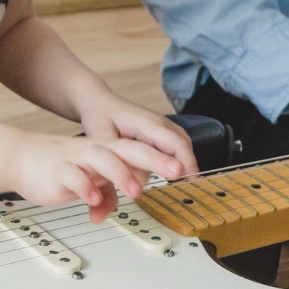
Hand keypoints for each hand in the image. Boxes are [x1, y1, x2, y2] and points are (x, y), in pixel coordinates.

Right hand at [9, 132, 185, 223]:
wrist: (21, 158)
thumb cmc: (59, 168)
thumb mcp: (91, 179)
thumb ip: (110, 189)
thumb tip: (127, 200)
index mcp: (108, 151)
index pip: (140, 150)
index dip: (163, 158)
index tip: (185, 170)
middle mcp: (96, 151)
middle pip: (129, 148)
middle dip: (155, 159)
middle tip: (175, 171)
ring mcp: (78, 158)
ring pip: (102, 157)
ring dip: (121, 173)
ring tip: (135, 191)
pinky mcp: (59, 170)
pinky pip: (74, 176)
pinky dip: (85, 187)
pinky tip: (94, 199)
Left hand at [78, 92, 199, 179]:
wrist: (99, 101)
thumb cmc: (98, 118)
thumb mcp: (101, 139)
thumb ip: (117, 161)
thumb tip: (136, 187)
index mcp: (146, 122)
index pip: (174, 142)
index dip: (184, 161)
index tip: (186, 178)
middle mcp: (159, 121)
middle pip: (183, 143)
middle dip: (189, 164)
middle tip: (190, 185)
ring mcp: (163, 123)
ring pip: (183, 143)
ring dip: (186, 161)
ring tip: (186, 181)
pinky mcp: (161, 129)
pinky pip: (177, 143)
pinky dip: (180, 157)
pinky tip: (175, 172)